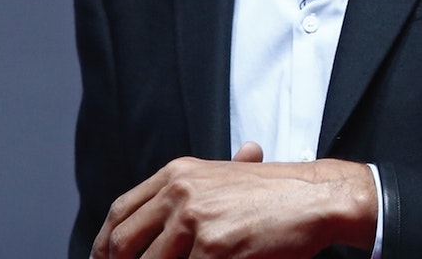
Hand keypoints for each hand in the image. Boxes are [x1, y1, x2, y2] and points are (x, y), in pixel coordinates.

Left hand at [91, 142, 376, 258]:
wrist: (316, 197)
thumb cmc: (274, 194)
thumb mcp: (221, 179)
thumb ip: (184, 197)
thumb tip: (148, 227)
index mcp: (177, 174)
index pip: (121, 212)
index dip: (106, 243)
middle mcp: (179, 192)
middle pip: (123, 242)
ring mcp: (196, 220)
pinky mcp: (215, 248)